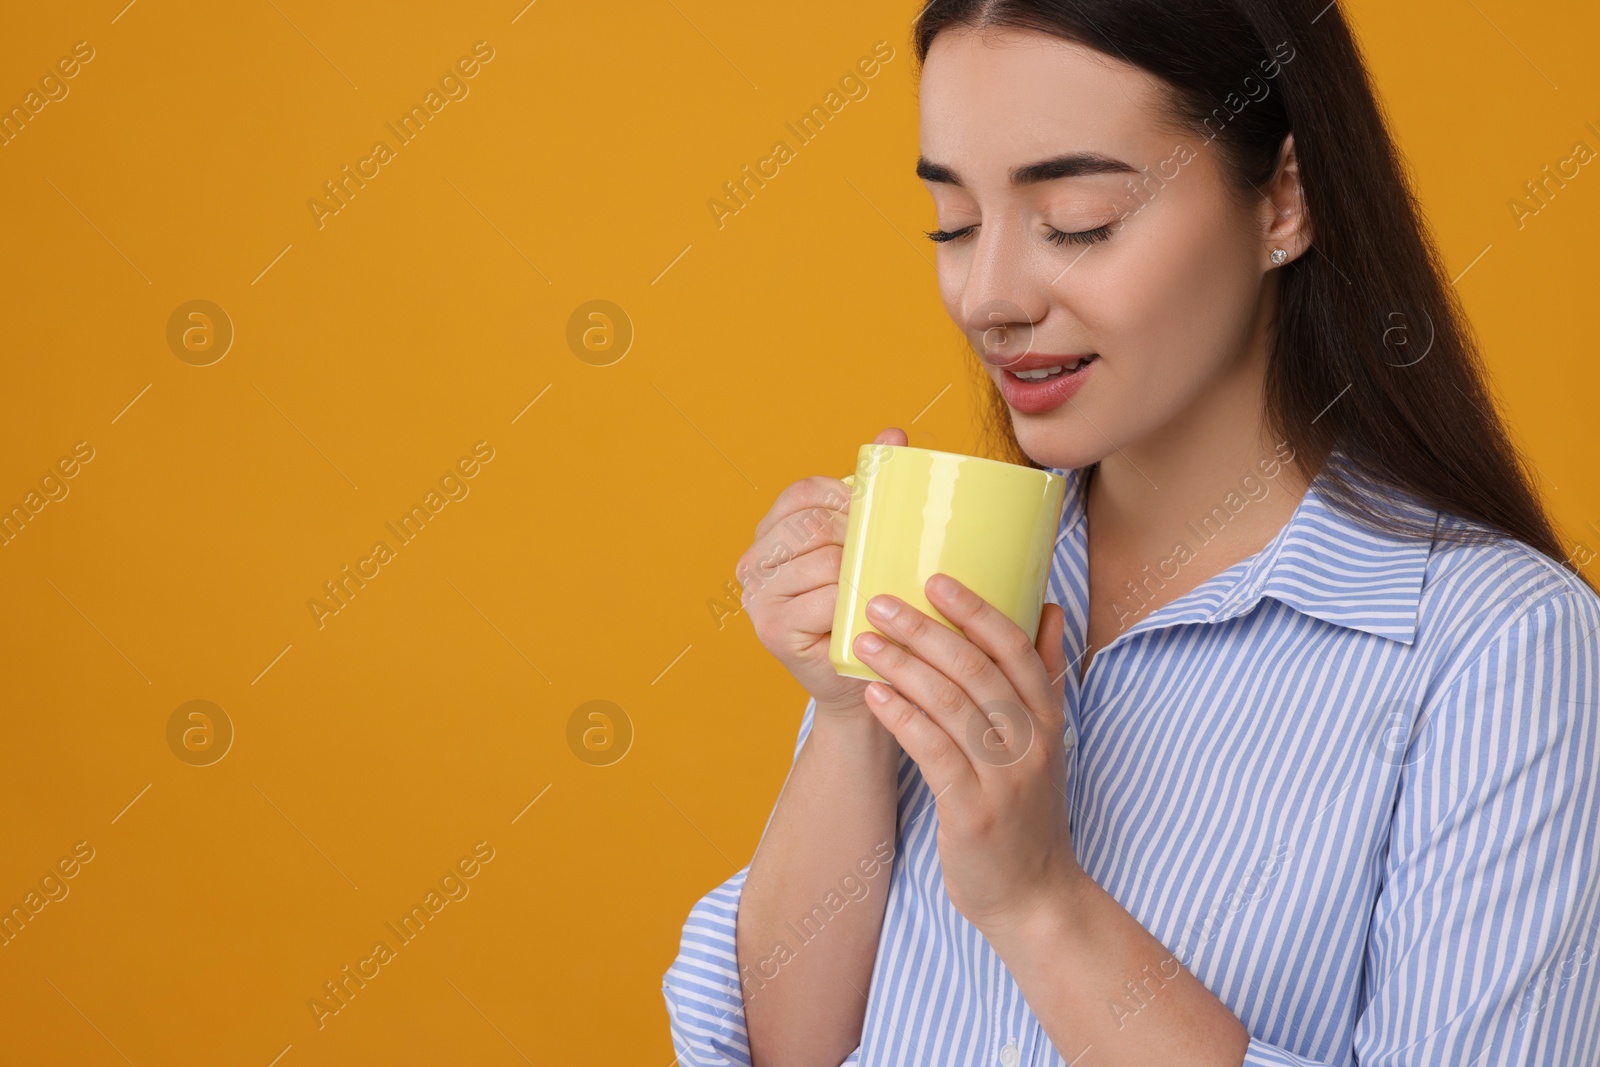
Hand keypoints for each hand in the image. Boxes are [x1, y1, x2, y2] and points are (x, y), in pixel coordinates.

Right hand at [737, 426, 908, 715]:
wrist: (862, 679)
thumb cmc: (868, 606)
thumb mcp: (869, 544)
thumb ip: (875, 489)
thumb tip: (892, 435)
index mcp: (772, 529)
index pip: (806, 492)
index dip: (847, 499)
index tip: (877, 520)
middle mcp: (755, 560)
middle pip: (812, 524)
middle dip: (857, 538)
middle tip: (885, 560)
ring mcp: (758, 595)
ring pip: (824, 561)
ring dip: (862, 575)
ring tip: (881, 590)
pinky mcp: (772, 628)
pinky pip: (826, 600)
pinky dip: (856, 605)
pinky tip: (869, 614)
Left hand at [852, 573, 1083, 935]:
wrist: (1036, 897)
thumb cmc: (1028, 813)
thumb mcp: (1047, 743)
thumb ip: (1044, 677)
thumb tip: (1049, 607)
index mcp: (1048, 720)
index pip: (1016, 648)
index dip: (976, 610)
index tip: (936, 579)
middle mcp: (1031, 743)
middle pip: (976, 669)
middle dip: (924, 629)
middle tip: (881, 602)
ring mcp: (1004, 778)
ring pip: (950, 704)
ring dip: (902, 665)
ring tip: (863, 641)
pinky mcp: (973, 811)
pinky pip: (933, 749)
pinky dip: (901, 716)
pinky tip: (874, 694)